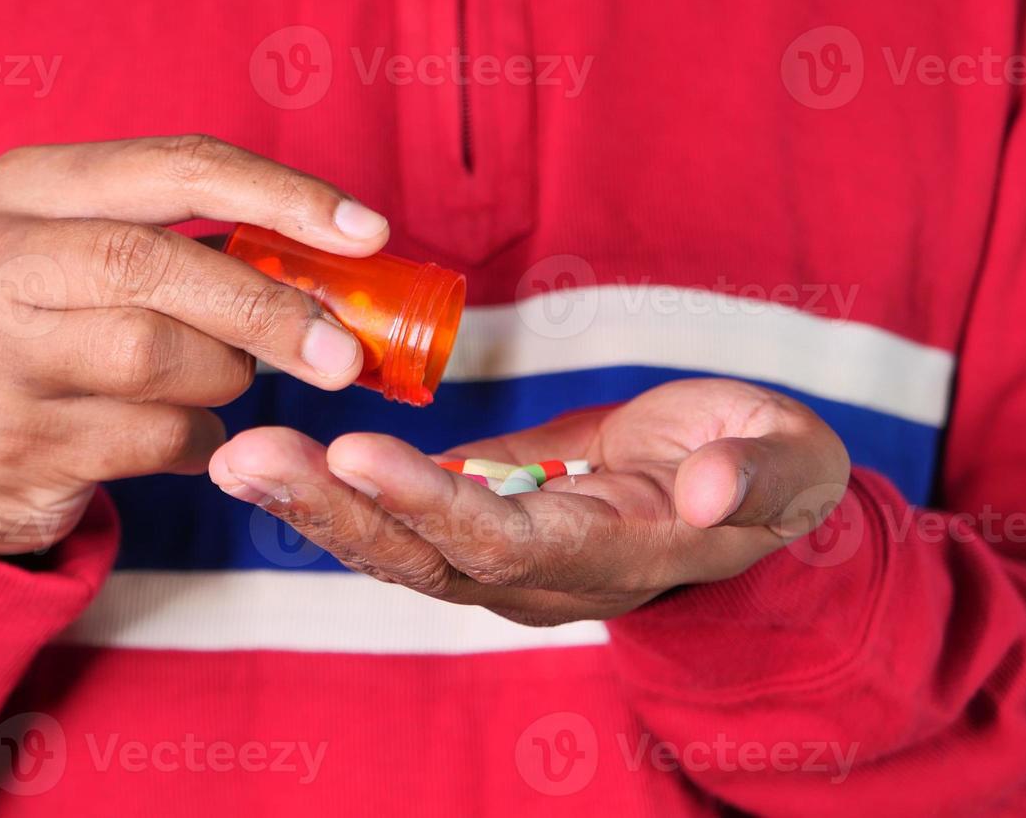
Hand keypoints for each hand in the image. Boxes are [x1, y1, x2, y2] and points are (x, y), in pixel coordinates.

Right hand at [0, 135, 389, 553]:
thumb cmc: (55, 332)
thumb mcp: (91, 257)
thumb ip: (192, 242)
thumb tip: (340, 264)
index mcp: (25, 185)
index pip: (174, 165)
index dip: (281, 194)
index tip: (368, 233)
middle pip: (156, 263)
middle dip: (268, 308)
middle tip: (345, 353)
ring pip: (157, 356)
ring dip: (223, 378)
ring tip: (217, 382)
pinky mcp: (16, 441)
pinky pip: (156, 439)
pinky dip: (198, 441)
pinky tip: (180, 436)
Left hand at [207, 378, 850, 624]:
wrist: (731, 492)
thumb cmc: (765, 468)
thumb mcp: (787, 461)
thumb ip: (753, 474)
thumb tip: (704, 493)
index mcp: (612, 553)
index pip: (507, 541)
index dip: (432, 504)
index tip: (357, 453)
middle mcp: (541, 574)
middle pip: (424, 556)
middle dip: (335, 510)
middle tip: (249, 459)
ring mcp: (500, 556)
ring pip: (394, 546)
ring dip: (313, 504)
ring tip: (238, 458)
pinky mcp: (475, 523)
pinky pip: (394, 519)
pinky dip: (331, 493)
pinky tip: (268, 460)